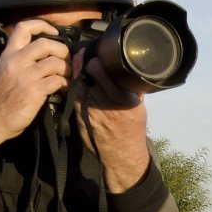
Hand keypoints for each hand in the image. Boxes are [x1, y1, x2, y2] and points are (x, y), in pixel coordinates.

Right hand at [0, 20, 70, 157]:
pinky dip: (65, 84)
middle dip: (61, 50)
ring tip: (67, 77)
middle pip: (45, 44)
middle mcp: (17, 61)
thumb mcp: (3, 71)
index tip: (54, 32)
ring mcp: (26, 75)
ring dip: (66, 69)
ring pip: (55, 62)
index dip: (42, 25)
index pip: (24, 28)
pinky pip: (57, 80)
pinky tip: (63, 89)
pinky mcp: (34, 91)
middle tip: (66, 60)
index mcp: (8, 54)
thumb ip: (19, 61)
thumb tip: (41, 56)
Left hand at [73, 54, 150, 192]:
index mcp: (125, 102)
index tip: (96, 56)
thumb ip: (134, 90)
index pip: (108, 77)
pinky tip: (72, 79)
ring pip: (80, 87)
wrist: (122, 155)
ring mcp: (92, 113)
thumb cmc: (132, 130)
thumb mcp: (139, 109)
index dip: (98, 64)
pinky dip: (72, 87)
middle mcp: (108, 106)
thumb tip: (132, 71)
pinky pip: (74, 98)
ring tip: (76, 63)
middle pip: (91, 78)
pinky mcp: (81, 119)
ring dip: (77, 74)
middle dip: (86, 65)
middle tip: (84, 56)